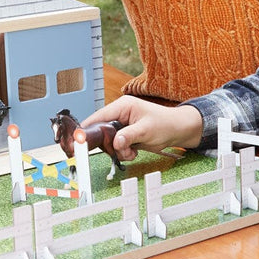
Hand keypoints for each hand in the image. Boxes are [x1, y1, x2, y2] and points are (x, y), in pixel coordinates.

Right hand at [80, 96, 202, 161]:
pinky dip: (123, 152)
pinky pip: (117, 146)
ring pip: (109, 142)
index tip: (81, 140)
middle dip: (111, 145)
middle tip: (123, 150)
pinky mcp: (125, 134)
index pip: (99, 116)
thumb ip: (129, 136)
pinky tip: (133, 152)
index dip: (89, 128)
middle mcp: (119, 114)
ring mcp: (122, 125)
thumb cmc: (165, 124)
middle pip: (102, 131)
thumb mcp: (146, 130)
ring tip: (132, 151)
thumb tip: (115, 142)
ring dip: (119, 150)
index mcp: (122, 106)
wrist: (178, 131)